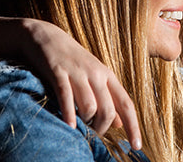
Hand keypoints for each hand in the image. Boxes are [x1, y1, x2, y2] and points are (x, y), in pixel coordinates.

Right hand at [20, 19, 141, 149]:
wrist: (45, 36)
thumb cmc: (71, 61)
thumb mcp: (93, 78)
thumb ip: (108, 99)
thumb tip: (121, 123)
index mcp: (107, 76)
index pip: (126, 104)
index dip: (133, 126)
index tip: (137, 146)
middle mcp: (96, 74)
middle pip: (108, 110)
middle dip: (101, 128)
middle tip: (92, 134)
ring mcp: (77, 73)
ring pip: (90, 106)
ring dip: (85, 122)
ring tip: (78, 127)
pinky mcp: (58, 72)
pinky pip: (66, 97)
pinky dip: (68, 114)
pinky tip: (68, 126)